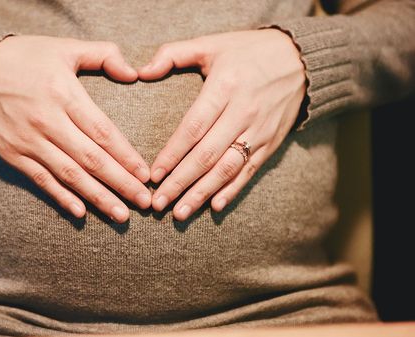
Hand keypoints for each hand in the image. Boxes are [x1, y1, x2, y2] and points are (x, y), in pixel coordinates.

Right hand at [0, 35, 151, 222]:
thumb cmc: (26, 57)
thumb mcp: (65, 47)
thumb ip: (103, 55)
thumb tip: (134, 73)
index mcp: (64, 93)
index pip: (102, 132)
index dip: (126, 156)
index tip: (146, 175)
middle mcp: (47, 121)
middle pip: (91, 159)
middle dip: (121, 183)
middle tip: (145, 203)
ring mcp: (28, 141)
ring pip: (69, 175)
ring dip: (98, 197)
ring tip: (122, 215)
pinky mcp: (13, 154)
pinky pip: (41, 180)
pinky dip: (61, 197)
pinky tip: (81, 213)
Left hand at [137, 29, 305, 219]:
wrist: (301, 58)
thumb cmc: (248, 51)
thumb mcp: (211, 43)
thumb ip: (173, 54)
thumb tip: (140, 72)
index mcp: (225, 87)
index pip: (193, 127)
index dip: (172, 154)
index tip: (153, 175)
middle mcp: (243, 112)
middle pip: (207, 155)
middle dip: (180, 182)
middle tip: (158, 203)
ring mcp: (260, 130)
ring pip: (227, 168)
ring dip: (202, 193)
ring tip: (180, 213)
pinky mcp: (272, 142)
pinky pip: (250, 170)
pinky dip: (233, 190)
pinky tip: (215, 206)